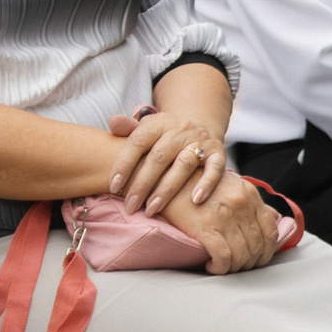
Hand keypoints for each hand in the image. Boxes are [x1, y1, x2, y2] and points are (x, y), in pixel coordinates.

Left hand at [106, 109, 225, 215]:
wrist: (197, 126)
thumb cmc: (162, 136)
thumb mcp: (146, 128)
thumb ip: (128, 129)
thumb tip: (113, 122)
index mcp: (157, 123)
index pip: (138, 142)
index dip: (124, 164)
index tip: (113, 186)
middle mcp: (179, 130)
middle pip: (159, 157)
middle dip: (142, 184)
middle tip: (130, 206)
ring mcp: (200, 141)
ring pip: (183, 165)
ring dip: (167, 189)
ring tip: (152, 209)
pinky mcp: (218, 153)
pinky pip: (215, 168)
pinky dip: (206, 183)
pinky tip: (195, 200)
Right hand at [160, 172, 279, 274]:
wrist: (163, 176)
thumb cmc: (195, 182)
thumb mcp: (230, 184)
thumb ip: (253, 202)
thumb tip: (276, 218)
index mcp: (249, 193)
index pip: (270, 231)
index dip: (266, 251)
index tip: (256, 258)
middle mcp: (241, 204)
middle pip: (257, 246)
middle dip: (249, 263)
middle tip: (238, 266)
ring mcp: (224, 215)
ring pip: (242, 255)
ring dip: (234, 267)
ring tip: (224, 267)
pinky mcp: (205, 227)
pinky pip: (223, 258)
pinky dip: (220, 268)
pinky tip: (211, 266)